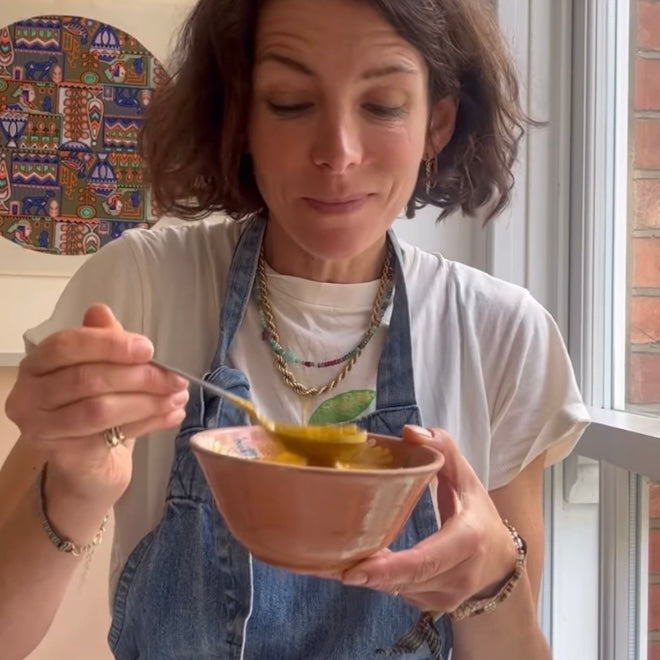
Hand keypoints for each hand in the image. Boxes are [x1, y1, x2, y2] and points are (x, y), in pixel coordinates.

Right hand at [5, 304, 188, 502]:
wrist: (86, 458)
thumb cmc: (92, 402)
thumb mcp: (100, 367)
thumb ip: (103, 341)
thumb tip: (101, 312)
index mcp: (37, 364)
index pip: (68, 346)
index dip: (110, 345)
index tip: (149, 349)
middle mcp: (30, 396)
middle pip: (88, 380)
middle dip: (140, 377)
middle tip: (176, 378)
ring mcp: (43, 429)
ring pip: (100, 410)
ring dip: (148, 402)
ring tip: (178, 397)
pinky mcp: (64, 455)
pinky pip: (113, 435)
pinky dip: (149, 423)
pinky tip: (172, 415)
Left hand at [341, 425, 516, 613]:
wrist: (501, 563)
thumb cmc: (478, 513)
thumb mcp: (465, 476)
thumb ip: (442, 447)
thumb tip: (409, 432)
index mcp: (468, 540)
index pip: (426, 561)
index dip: (390, 569)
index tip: (355, 570)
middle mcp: (459, 576)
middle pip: (408, 580)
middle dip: (371, 575)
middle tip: (336, 567)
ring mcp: (446, 598)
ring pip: (400, 589)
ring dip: (373, 576)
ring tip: (344, 560)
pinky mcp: (433, 607)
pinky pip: (400, 593)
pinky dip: (382, 580)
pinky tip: (365, 564)